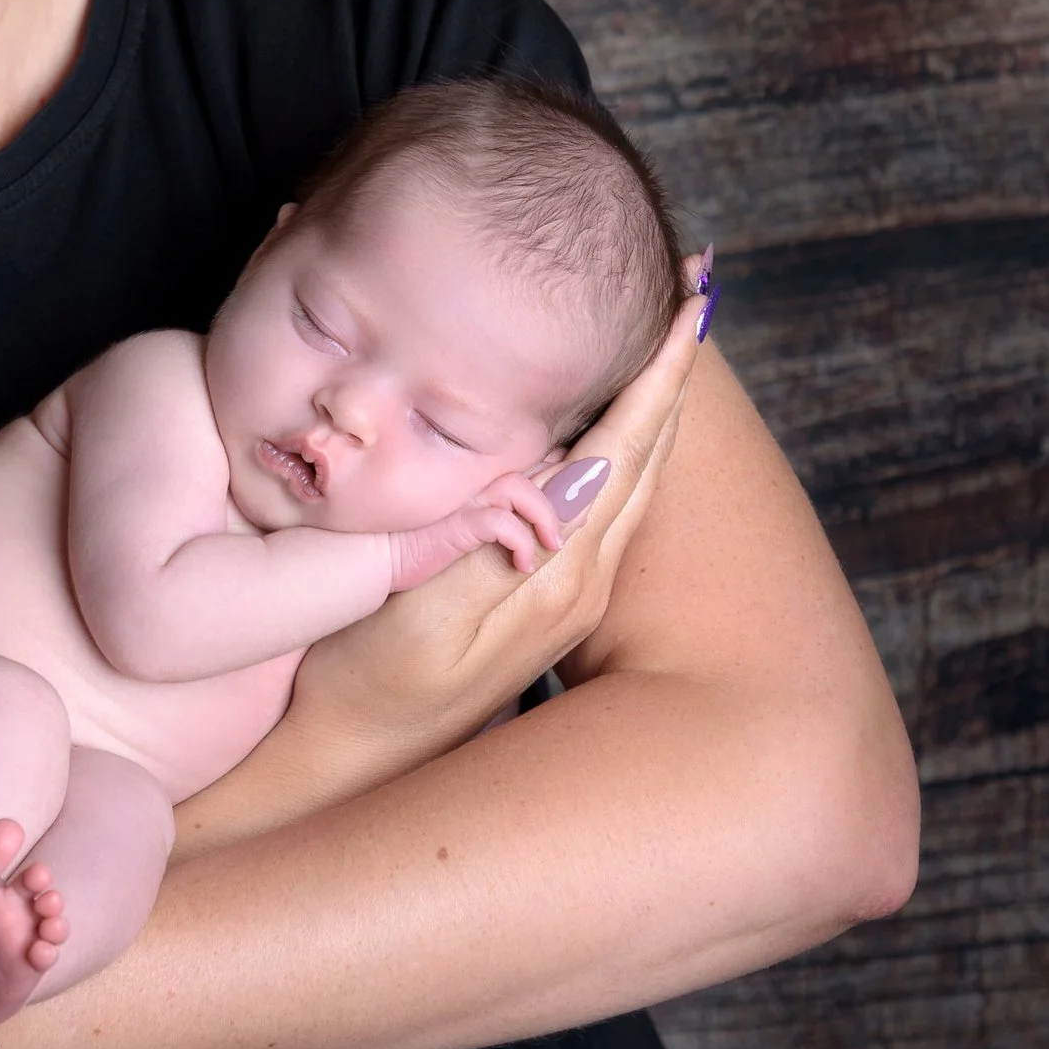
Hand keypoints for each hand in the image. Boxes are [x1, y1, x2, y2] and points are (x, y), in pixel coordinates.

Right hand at [176, 257, 712, 849]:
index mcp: (559, 568)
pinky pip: (606, 499)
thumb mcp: (421, 613)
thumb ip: (492, 541)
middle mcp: (582, 578)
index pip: (626, 444)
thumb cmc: (363, 680)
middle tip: (697, 286)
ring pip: (632, 475)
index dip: (659, 368)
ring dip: (654, 402)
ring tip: (670, 339)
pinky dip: (622, 440)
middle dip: (673, 370)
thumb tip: (568, 470)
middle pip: (646, 452)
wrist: (352, 761)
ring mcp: (569, 593)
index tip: (692, 296)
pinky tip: (610, 423)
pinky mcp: (546, 600)